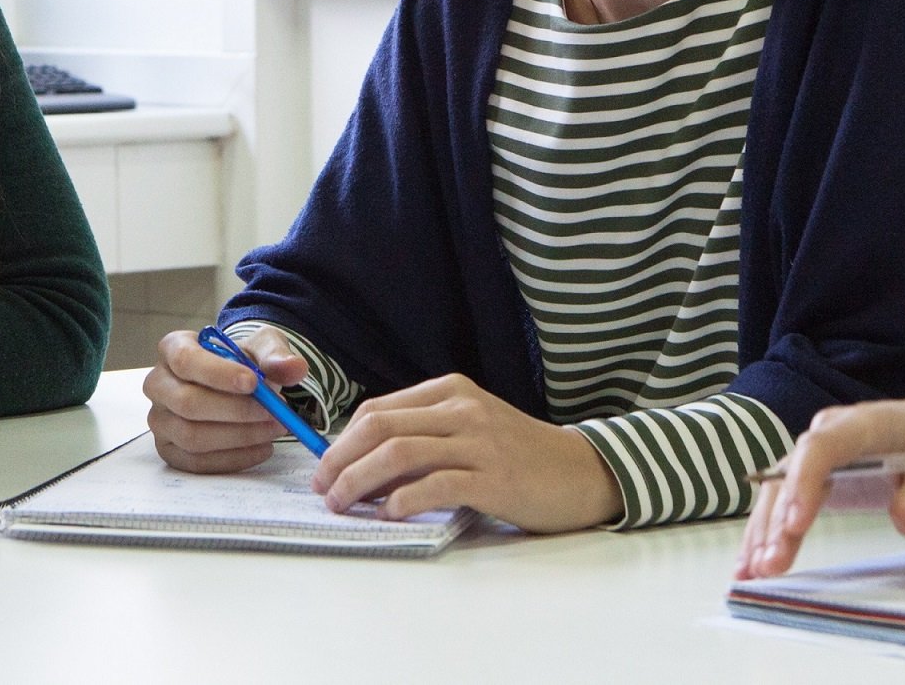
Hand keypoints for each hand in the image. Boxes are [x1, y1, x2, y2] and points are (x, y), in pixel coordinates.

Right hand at [144, 326, 309, 473]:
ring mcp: (160, 420)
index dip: (218, 374)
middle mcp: (158, 384)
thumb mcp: (261, 348)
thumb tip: (294, 368)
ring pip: (192, 437)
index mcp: (173, 348)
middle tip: (274, 413)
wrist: (234, 384)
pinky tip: (261, 448)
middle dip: (236, 412)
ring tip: (273, 429)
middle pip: (187, 404)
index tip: (253, 383)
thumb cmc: (241, 362)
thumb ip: (276, 355)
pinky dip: (234, 458)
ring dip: (239, 437)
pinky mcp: (169, 449)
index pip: (186, 361)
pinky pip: (197, 462)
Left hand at [310, 372, 618, 533]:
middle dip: (339, 460)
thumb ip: (425, 436)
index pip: (377, 410)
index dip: (341, 441)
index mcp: (451, 391)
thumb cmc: (519, 454)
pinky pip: (436, 484)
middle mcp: (462, 409)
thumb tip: (361, 463)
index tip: (324, 469)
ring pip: (399, 453)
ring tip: (343, 505)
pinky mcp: (494, 477)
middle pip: (380, 427)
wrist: (581, 472)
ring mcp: (479, 441)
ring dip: (359, 481)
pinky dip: (404, 499)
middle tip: (323, 490)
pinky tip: (389, 513)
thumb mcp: (470, 428)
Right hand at [735, 382, 904, 579]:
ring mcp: (815, 454)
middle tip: (770, 565)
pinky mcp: (812, 477)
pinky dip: (765, 533)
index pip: (822, 448)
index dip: (804, 484)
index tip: (796, 524)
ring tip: (749, 574)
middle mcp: (828, 433)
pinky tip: (748, 564)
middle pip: (792, 474)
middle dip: (777, 521)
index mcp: (862, 424)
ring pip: (778, 491)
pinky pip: (782, 503)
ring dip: (763, 532)